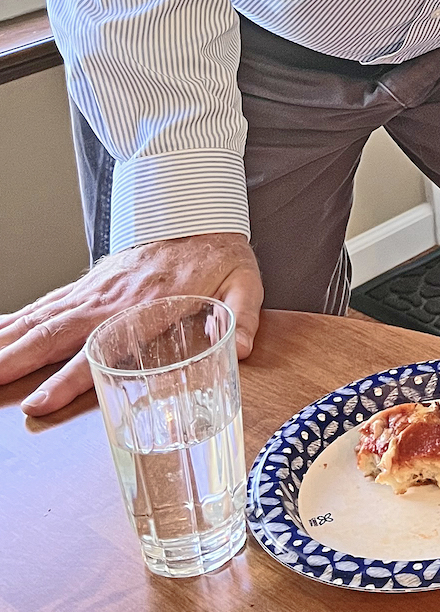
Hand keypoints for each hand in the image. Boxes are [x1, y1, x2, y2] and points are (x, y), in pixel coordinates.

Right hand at [0, 233, 263, 416]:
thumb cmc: (219, 252)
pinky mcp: (88, 284)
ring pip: (41, 319)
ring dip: (7, 343)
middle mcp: (111, 299)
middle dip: (16, 362)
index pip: (100, 348)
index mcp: (147, 305)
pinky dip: (14, 319)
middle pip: (54, 336)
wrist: (198, 209)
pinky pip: (45, 304)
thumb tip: (242, 348)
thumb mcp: (244, 281)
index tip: (39, 402)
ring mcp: (94, 290)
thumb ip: (242, 314)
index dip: (68, 378)